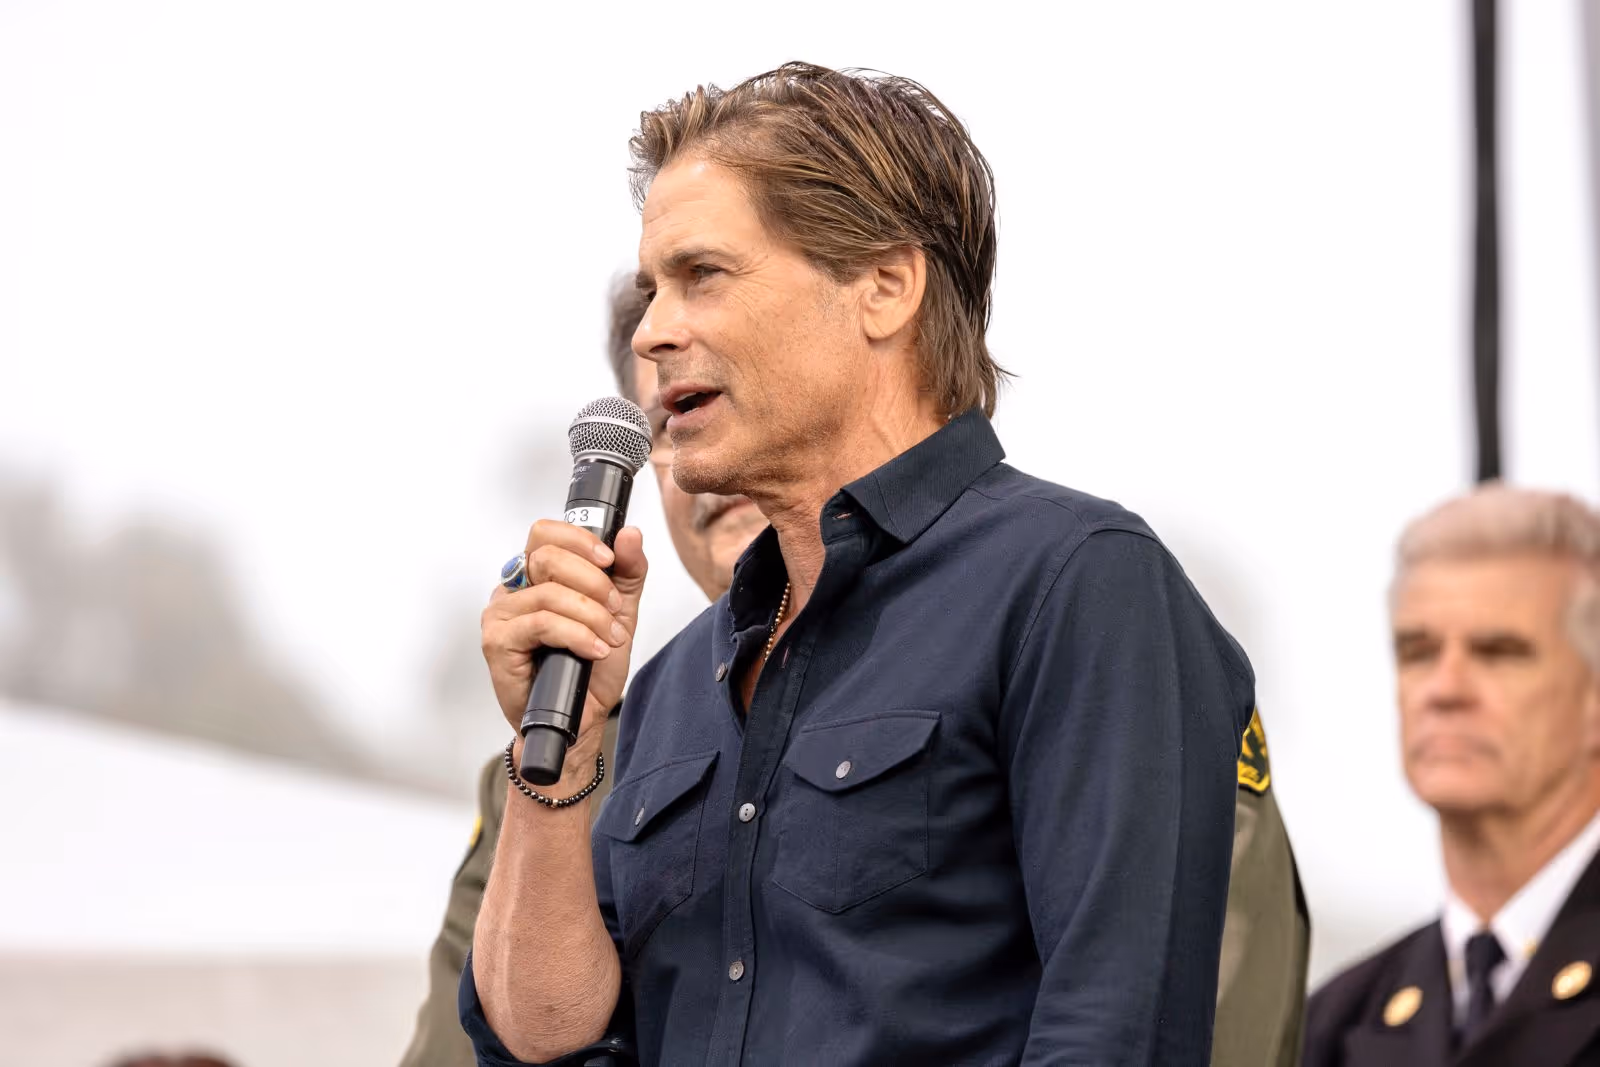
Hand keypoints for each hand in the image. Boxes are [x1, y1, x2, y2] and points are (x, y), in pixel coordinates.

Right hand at [482, 521, 647, 777]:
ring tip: (609, 638)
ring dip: (590, 615)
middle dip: (592, 581)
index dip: (579, 540)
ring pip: (549, 593)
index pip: (545, 533)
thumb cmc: (591, 668)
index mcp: (537, 576)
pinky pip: (541, 623)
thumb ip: (627, 572)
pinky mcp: (497, 642)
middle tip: (613, 608)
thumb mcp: (619, 612)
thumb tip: (629, 534)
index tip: (610, 560)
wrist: (582, 718)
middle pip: (546, 556)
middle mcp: (513, 589)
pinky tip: (593, 650)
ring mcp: (501, 615)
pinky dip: (576, 635)